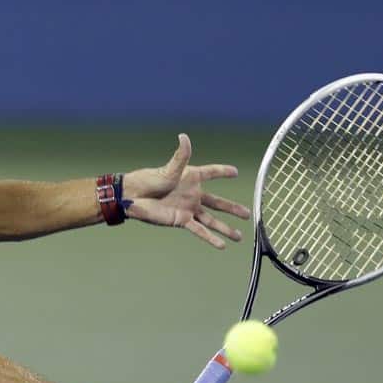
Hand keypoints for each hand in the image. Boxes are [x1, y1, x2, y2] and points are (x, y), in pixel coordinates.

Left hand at [123, 134, 251, 248]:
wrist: (134, 197)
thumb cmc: (150, 179)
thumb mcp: (170, 168)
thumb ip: (181, 155)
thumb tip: (184, 136)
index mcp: (191, 177)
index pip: (212, 172)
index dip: (223, 171)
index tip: (235, 172)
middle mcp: (192, 194)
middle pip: (218, 202)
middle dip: (232, 208)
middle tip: (248, 214)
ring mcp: (188, 208)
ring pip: (212, 220)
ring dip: (225, 228)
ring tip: (239, 236)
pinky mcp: (181, 220)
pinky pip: (199, 230)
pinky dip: (210, 238)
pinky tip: (221, 245)